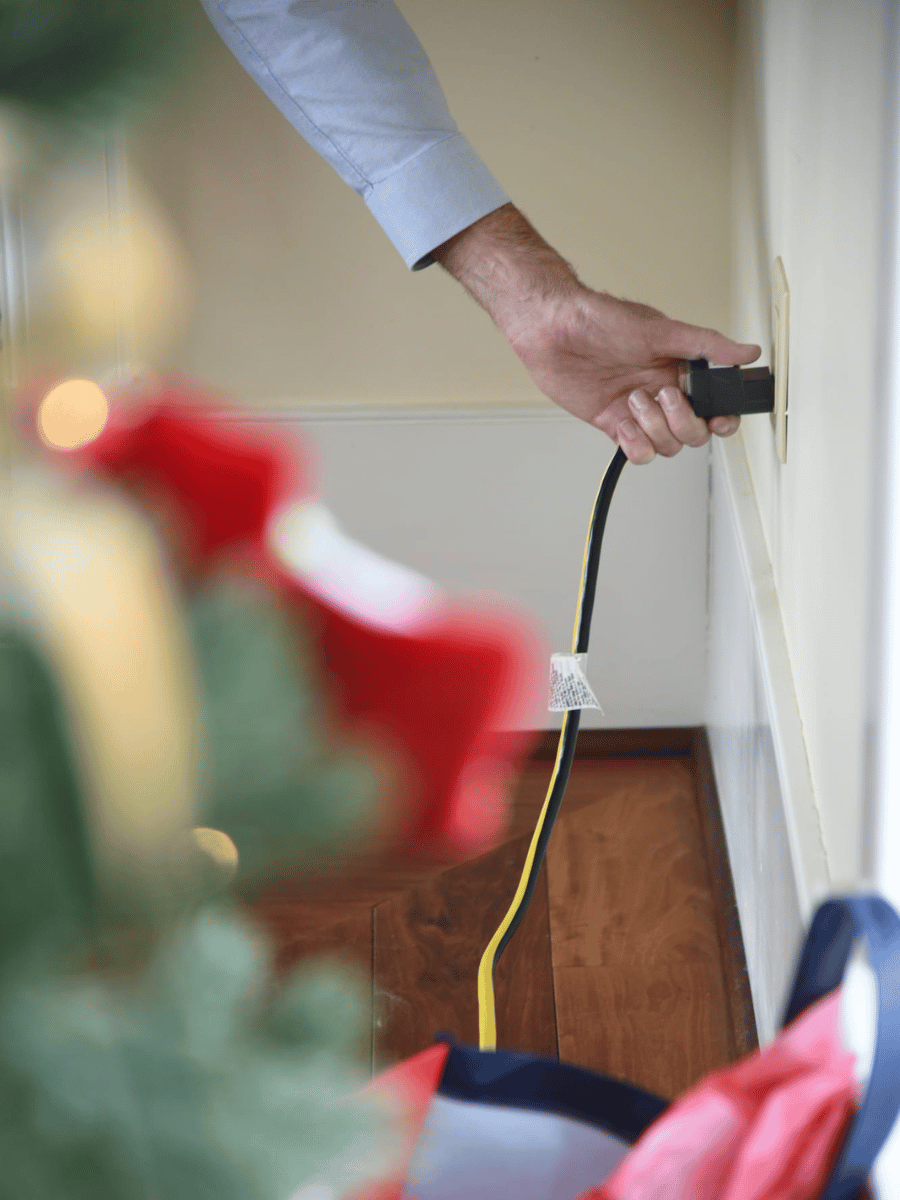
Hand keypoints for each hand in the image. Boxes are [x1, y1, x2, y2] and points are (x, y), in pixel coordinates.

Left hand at [434, 204, 760, 463]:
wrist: (552, 329)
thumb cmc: (600, 319)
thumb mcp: (660, 329)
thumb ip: (706, 345)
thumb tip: (747, 352)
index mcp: (680, 369)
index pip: (715, 405)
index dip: (722, 419)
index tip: (719, 419)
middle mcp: (662, 391)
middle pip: (693, 433)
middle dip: (682, 422)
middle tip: (663, 396)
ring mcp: (638, 411)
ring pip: (666, 445)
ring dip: (654, 429)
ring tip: (633, 399)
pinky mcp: (612, 423)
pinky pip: (636, 451)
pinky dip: (636, 447)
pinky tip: (626, 428)